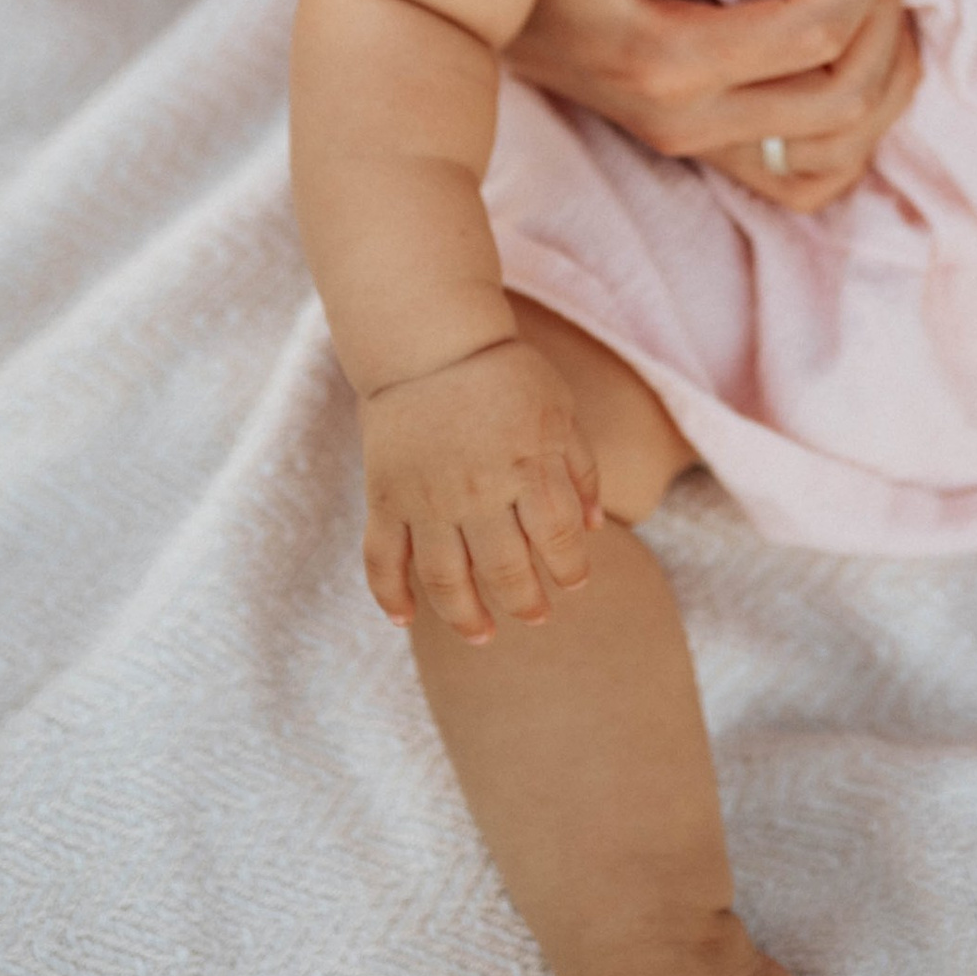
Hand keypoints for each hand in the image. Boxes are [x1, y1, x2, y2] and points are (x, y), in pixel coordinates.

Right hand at [361, 333, 601, 643]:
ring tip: (482, 634)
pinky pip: (382, 559)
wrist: (429, 341)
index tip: (574, 584)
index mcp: (527, 468)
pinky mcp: (385, 497)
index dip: (569, 571)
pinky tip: (407, 618)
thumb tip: (594, 528)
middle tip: (535, 617)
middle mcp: (478, 492)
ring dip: (465, 616)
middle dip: (525, 602)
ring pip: (445, 579)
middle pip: (506, 570)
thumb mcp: (559, 409)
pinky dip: (390, 594)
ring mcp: (426, 499)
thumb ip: (579, 468)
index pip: (556, 540)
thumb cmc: (503, 373)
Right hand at [507, 0, 917, 212]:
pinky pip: (810, 181)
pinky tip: (856, 64)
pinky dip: (856, 135)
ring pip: (841, 153)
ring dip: (884, 81)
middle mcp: (687, 122)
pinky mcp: (705, 156)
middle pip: (843, 99)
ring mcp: (696, 148)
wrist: (466, 25)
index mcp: (666, 58)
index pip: (812, 35)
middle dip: (882, 21)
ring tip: (879, 8)